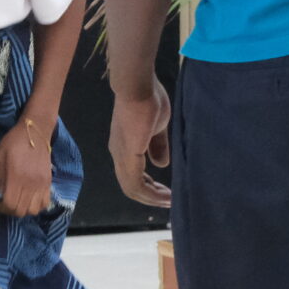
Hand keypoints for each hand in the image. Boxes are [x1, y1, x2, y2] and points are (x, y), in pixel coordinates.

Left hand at [0, 118, 54, 215]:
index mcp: (16, 177)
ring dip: (25, 210)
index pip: (10, 204)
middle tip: (7, 204)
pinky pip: (45, 203)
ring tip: (19, 202)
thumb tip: (0, 194)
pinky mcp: (48, 183)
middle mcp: (30, 184)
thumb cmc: (14, 142)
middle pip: (21, 211)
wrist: (36, 132)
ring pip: (34, 210)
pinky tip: (30, 199)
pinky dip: (37, 206)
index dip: (2, 208)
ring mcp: (41, 185)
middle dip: (11, 211)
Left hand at [109, 77, 172, 208]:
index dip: (149, 186)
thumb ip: (157, 145)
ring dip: (152, 198)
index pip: (133, 174)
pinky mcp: (127, 156)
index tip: (166, 191)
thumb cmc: (149, 100)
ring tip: (169, 201)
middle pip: (131, 186)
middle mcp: (118, 154)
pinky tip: (165, 195)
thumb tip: (161, 163)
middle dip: (151, 196)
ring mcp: (120, 156)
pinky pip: (136, 184)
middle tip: (169, 200)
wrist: (138, 86)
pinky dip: (150, 193)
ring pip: (132, 188)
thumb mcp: (157, 127)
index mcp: (124, 146)